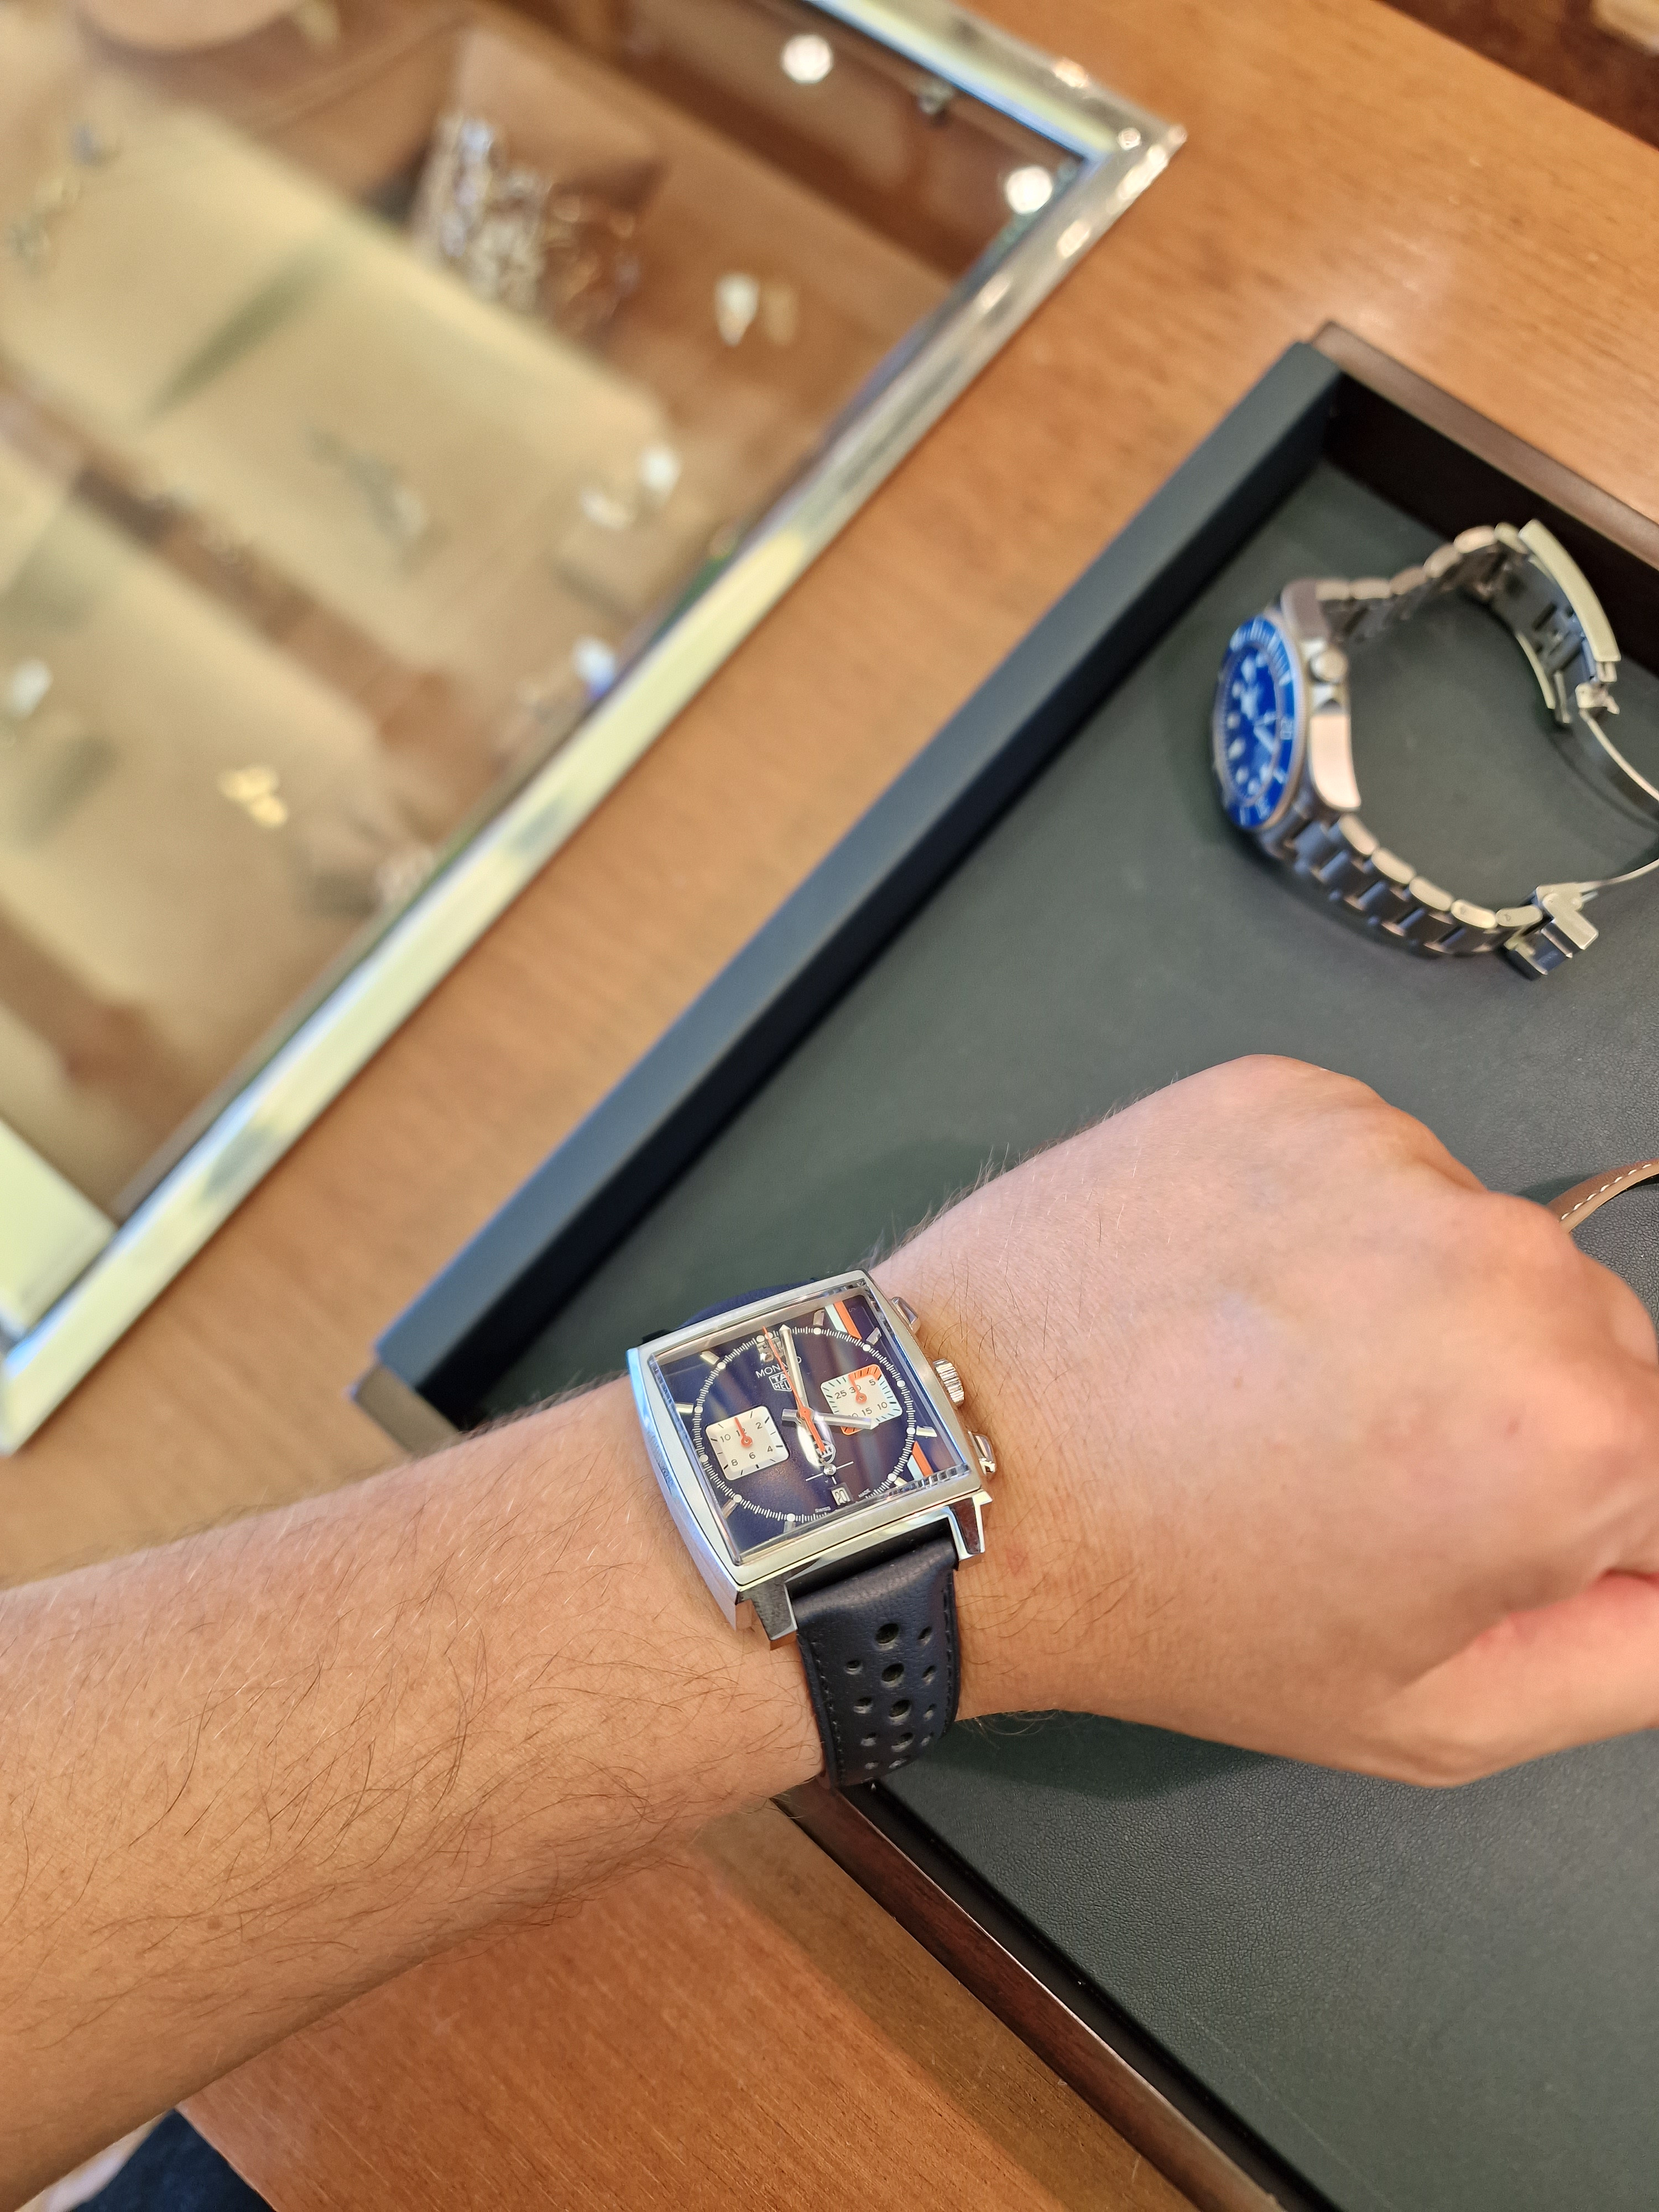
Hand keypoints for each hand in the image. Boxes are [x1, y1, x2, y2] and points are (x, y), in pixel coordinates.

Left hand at [878, 1055, 1658, 1782]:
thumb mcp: (1431, 1710)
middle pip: (1601, 1347)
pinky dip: (1337, 1235)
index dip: (1596, 1521)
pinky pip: (1381, 1175)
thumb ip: (1629, 1657)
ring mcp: (1394, 1160)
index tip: (1498, 1530)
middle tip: (1368, 1473)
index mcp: (1570, 1429)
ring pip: (1486, 1253)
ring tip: (1282, 1386)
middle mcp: (1507, 1263)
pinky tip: (1240, 1306)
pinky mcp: (1296, 1099)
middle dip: (1522, 1415)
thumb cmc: (1165, 1592)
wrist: (959, 1463)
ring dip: (1427, 1315)